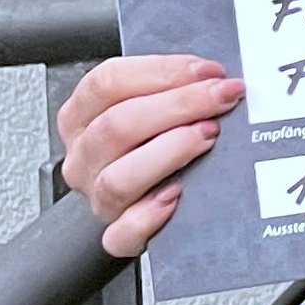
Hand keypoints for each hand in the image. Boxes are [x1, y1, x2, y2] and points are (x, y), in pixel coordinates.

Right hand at [56, 55, 242, 256]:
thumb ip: (173, 85)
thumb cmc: (160, 139)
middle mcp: (86, 156)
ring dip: (169, 151)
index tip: (209, 70)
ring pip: (118, 177)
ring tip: (208, 135)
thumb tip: (215, 72)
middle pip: (116, 125)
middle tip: (222, 97)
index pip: (106, 83)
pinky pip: (124, 232)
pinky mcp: (117, 233)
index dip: (161, 71)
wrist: (156, 200)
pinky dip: (151, 215)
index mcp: (83, 117)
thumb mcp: (157, 104)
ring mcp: (98, 196)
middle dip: (179, 105)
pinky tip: (179, 194)